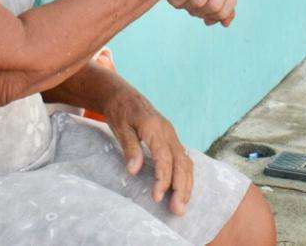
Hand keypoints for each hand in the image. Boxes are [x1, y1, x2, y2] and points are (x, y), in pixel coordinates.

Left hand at [102, 88, 193, 215]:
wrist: (123, 95)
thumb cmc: (120, 112)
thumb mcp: (120, 127)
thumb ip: (129, 148)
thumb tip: (134, 170)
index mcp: (154, 128)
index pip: (164, 157)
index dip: (163, 178)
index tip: (157, 197)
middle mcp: (168, 132)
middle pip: (181, 162)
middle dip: (181, 187)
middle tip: (178, 210)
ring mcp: (172, 135)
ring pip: (186, 162)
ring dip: (186, 185)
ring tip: (182, 206)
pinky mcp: (172, 139)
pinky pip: (183, 159)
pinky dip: (185, 176)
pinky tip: (183, 191)